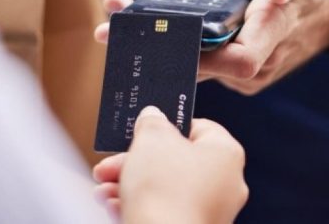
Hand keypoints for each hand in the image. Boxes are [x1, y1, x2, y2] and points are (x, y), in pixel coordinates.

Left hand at [93, 0, 328, 95]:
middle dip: (150, 44)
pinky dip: (178, 23)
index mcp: (272, 41)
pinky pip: (202, 46)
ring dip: (155, 32)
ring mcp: (245, 63)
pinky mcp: (236, 55)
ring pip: (193, 56)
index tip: (145, 39)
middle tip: (108, 23)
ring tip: (120, 5)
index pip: (228, 62)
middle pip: (198, 64)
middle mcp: (255, 62)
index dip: (187, 56)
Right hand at [93, 106, 246, 223]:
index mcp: (226, 154)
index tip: (144, 128)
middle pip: (175, 161)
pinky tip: (112, 206)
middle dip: (135, 160)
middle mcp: (226, 184)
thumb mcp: (151, 138)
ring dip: (129, 184)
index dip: (169, 124)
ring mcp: (211, 212)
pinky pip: (164, 212)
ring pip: (165, 189)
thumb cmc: (163, 188)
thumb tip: (153, 116)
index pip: (200, 127)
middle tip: (110, 162)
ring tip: (102, 188)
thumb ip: (152, 121)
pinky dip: (139, 206)